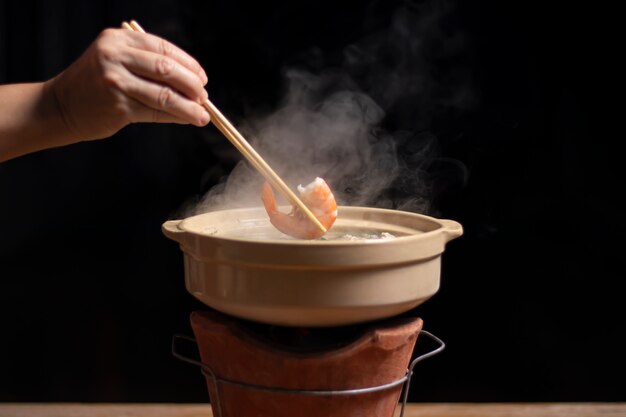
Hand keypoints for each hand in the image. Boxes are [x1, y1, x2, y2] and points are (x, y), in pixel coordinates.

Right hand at [48, 28, 210, 140]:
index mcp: (118, 40)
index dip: (188, 64)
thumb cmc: (96, 84)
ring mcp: (115, 82)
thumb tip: (193, 83)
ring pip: (164, 94)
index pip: (163, 48)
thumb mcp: (116, 61)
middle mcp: (115, 56)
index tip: (203, 78)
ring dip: (189, 107)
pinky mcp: (117, 107)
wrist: (61, 106)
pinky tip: (186, 120)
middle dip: (192, 85)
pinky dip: (175, 117)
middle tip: (205, 97)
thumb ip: (148, 65)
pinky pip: (155, 112)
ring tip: (202, 115)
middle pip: (166, 69)